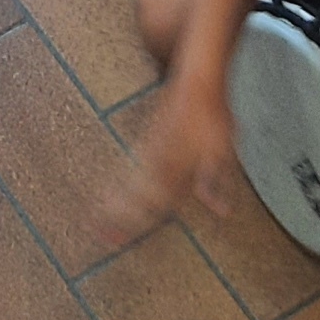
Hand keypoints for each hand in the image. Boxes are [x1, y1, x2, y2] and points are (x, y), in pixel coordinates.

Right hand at [98, 85, 240, 247]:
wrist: (196, 78)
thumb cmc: (211, 114)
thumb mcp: (222, 150)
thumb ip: (215, 182)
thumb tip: (219, 211)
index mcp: (174, 166)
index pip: (152, 203)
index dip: (136, 223)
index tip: (119, 241)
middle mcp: (156, 160)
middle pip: (134, 196)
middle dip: (117, 219)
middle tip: (99, 237)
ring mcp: (149, 149)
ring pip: (129, 183)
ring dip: (114, 203)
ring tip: (96, 220)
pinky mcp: (149, 139)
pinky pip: (132, 169)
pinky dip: (121, 184)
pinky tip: (115, 190)